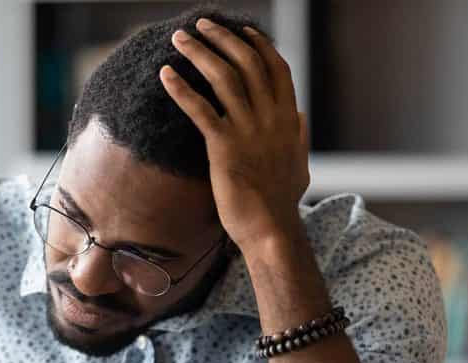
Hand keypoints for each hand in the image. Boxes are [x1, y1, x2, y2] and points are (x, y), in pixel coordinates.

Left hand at [159, 19, 309, 256]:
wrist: (271, 231)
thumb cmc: (281, 204)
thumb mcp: (299, 165)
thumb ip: (300, 138)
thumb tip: (302, 118)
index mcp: (289, 119)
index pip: (276, 68)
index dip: (257, 45)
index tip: (241, 30)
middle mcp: (271, 119)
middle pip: (247, 63)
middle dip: (223, 38)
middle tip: (201, 26)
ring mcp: (248, 131)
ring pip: (223, 77)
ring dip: (199, 53)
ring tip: (180, 39)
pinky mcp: (224, 147)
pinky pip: (200, 109)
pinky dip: (181, 88)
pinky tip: (166, 75)